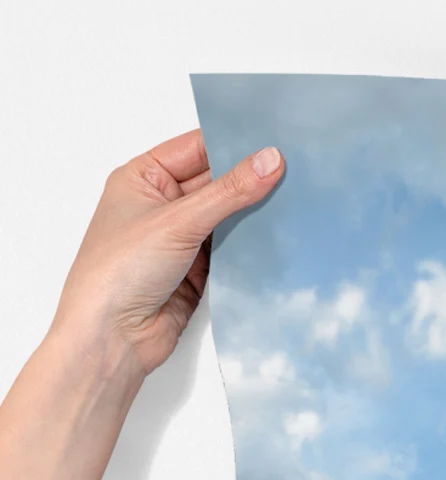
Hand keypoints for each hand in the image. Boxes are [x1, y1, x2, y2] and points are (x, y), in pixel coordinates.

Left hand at [49, 129, 283, 379]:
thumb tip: (270, 160)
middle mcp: (162, 206)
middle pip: (217, 183)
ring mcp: (182, 240)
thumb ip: (229, 192)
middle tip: (296, 171)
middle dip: (251, 180)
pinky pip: (234, 251)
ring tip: (297, 201)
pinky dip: (254, 246)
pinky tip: (280, 237)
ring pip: (229, 218)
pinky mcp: (199, 271)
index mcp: (143, 178)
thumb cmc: (119, 272)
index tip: (275, 141)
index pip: (197, 149)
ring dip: (255, 215)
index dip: (234, 143)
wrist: (113, 338)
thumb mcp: (178, 221)